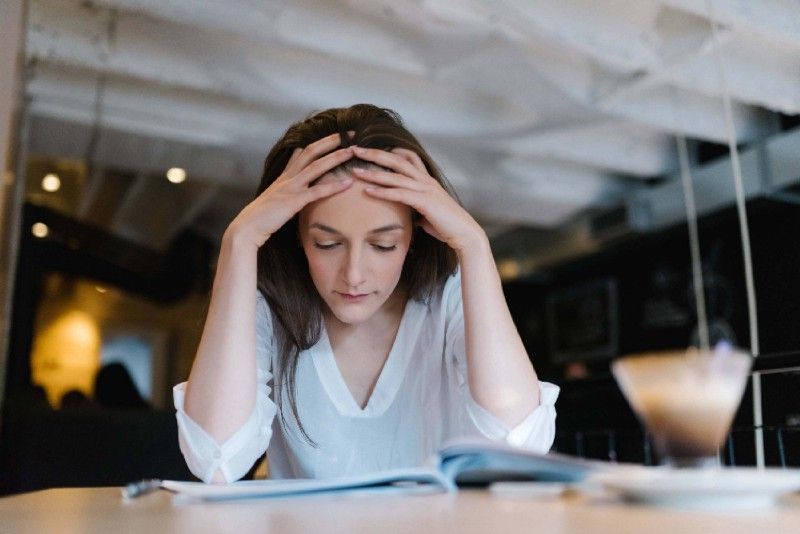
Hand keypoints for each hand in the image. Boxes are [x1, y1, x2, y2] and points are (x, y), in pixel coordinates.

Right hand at [227, 133, 355, 247]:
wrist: (248, 226)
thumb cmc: (263, 215)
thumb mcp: (275, 194)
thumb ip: (286, 183)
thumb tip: (294, 176)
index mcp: (285, 175)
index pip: (304, 151)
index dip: (321, 142)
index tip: (337, 135)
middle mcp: (288, 177)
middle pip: (311, 151)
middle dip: (331, 141)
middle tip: (350, 133)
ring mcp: (291, 187)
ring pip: (316, 166)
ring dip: (335, 157)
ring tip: (353, 151)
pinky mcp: (293, 201)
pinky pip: (317, 191)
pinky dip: (333, 187)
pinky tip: (347, 183)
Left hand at [351, 147, 485, 253]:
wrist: (465, 234)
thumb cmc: (446, 225)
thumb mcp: (428, 212)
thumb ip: (416, 208)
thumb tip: (407, 214)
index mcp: (427, 180)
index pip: (408, 157)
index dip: (390, 151)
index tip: (371, 150)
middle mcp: (426, 180)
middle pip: (397, 160)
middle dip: (375, 154)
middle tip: (355, 149)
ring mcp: (426, 189)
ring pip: (395, 175)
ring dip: (373, 172)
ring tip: (355, 170)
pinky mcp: (424, 201)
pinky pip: (399, 194)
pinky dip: (382, 192)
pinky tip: (367, 191)